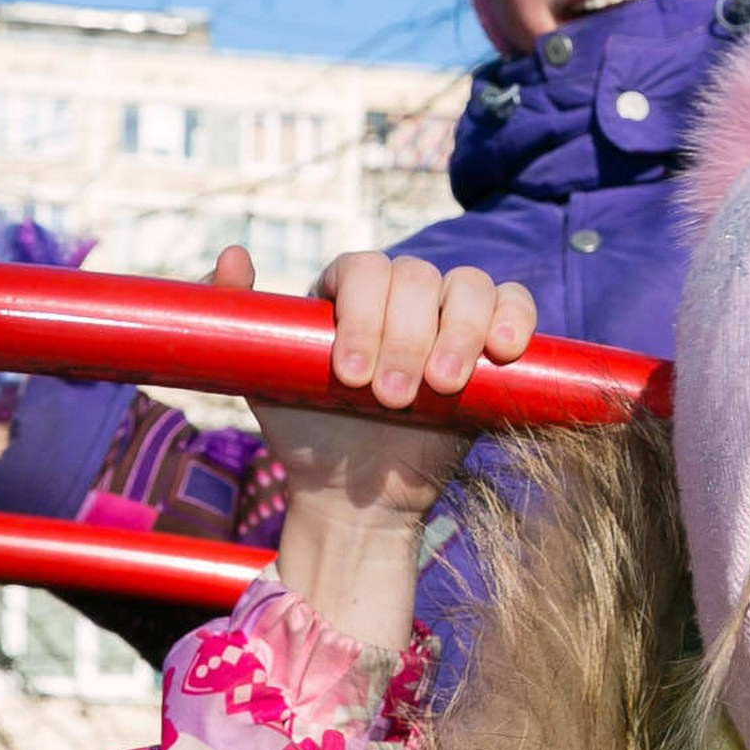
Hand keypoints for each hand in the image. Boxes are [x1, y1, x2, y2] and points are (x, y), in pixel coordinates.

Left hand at [210, 246, 533, 646]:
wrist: (358, 495)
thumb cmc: (308, 435)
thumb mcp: (257, 377)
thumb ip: (234, 316)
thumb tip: (233, 254)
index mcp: (347, 290)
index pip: (364, 269)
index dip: (361, 316)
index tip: (349, 377)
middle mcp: (402, 295)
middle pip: (417, 276)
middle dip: (406, 339)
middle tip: (390, 399)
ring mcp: (451, 317)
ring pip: (470, 286)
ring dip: (460, 333)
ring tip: (441, 387)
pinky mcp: (495, 347)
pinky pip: (516, 305)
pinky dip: (516, 318)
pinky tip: (505, 351)